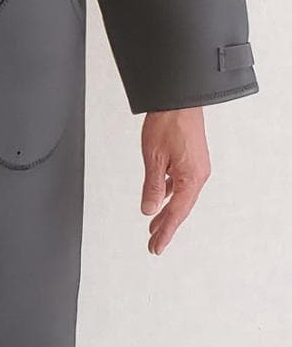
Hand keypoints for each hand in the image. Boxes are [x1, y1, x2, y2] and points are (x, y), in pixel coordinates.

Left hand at [140, 107, 210, 254]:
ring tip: (154, 226)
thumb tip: (149, 210)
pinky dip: (169, 193)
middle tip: (154, 244)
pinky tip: (160, 198)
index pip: (176, 213)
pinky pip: (180, 183)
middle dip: (166, 227)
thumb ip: (152, 187)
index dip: (165, 232)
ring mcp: (196, 166)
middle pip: (180, 208)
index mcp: (191, 178)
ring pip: (180, 196)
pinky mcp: (192, 159)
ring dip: (167, 211)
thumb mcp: (154, 158)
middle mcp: (198, 174)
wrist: (178, 99)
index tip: (156, 247)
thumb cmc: (168, 122)